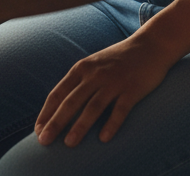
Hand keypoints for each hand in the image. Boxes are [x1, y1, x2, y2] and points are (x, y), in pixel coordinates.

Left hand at [34, 37, 172, 147]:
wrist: (151, 44)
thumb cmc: (119, 59)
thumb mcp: (95, 64)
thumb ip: (79, 82)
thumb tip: (60, 109)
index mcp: (83, 68)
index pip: (58, 93)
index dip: (47, 113)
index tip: (38, 131)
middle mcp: (96, 74)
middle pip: (72, 101)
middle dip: (56, 122)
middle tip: (44, 141)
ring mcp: (115, 81)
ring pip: (93, 106)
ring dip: (80, 126)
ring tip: (69, 144)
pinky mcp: (133, 88)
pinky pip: (120, 109)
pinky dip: (111, 124)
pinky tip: (104, 138)